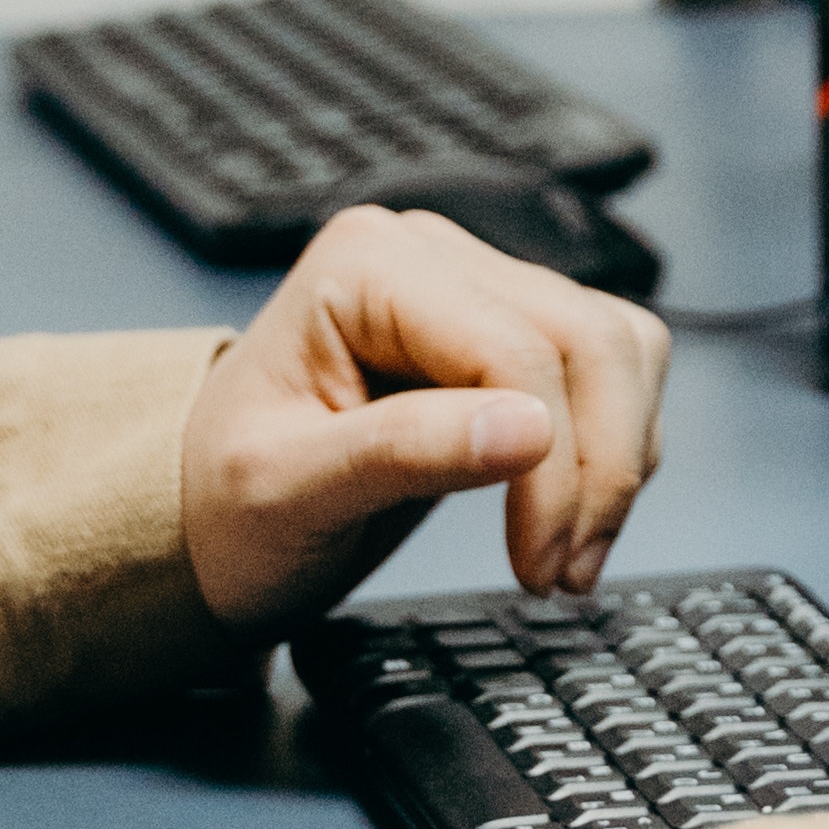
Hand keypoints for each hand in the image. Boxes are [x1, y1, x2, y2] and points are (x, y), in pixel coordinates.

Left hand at [180, 206, 665, 632]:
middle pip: (585, 338)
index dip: (550, 460)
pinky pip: (614, 365)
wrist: (207, 520)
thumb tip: (529, 430)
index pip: (511, 345)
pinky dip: (619, 442)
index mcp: (365, 265)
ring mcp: (478, 287)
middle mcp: (430, 256)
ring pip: (620, 345)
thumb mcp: (284, 491)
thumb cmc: (225, 502)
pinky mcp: (512, 332)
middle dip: (597, 468)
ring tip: (569, 554)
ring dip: (620, 457)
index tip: (539, 559)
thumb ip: (400, 452)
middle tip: (562, 572)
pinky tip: (575, 511)